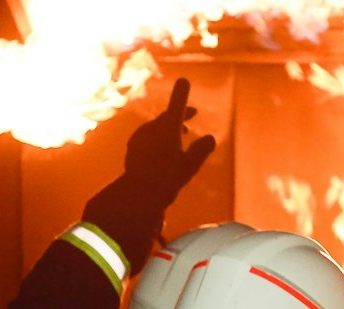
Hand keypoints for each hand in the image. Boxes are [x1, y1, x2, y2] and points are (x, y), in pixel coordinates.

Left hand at [123, 76, 216, 207]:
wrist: (136, 193)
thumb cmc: (167, 179)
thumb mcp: (190, 166)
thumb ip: (201, 150)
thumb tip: (211, 138)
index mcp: (167, 128)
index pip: (177, 106)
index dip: (182, 94)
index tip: (184, 81)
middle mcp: (151, 128)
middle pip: (167, 117)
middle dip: (179, 116)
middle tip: (191, 117)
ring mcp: (139, 137)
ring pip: (156, 127)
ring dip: (168, 129)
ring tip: (179, 137)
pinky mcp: (132, 148)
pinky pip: (148, 138)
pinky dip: (158, 139)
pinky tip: (162, 151)